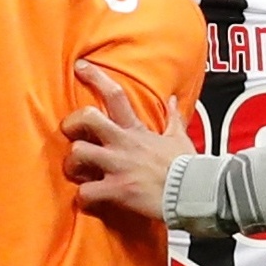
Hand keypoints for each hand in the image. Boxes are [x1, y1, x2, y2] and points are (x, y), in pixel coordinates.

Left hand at [61, 73, 191, 219]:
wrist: (195, 192)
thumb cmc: (187, 166)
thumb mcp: (180, 138)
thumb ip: (173, 119)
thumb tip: (173, 100)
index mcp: (136, 130)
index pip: (115, 95)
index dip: (96, 77)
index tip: (80, 67)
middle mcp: (123, 144)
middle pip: (87, 118)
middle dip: (72, 123)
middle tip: (70, 134)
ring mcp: (118, 166)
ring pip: (78, 153)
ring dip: (72, 163)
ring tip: (78, 172)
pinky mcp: (117, 190)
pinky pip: (86, 192)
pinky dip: (83, 197)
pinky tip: (88, 198)